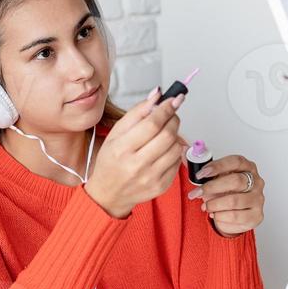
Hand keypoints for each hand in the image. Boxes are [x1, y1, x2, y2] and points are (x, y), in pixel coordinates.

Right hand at [84, 89, 187, 218]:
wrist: (109, 194)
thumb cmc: (110, 161)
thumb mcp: (115, 134)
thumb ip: (136, 113)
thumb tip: (156, 95)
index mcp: (122, 149)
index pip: (152, 124)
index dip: (166, 109)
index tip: (174, 99)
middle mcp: (136, 165)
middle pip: (167, 135)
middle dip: (173, 120)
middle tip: (170, 115)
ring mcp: (151, 178)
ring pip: (176, 147)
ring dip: (175, 135)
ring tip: (164, 134)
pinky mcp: (162, 187)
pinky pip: (178, 162)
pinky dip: (174, 151)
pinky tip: (163, 150)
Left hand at [187, 155, 264, 236]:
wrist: (235, 215)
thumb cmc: (225, 192)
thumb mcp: (213, 178)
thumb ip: (199, 165)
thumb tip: (182, 149)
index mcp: (247, 167)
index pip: (236, 161)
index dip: (217, 166)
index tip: (201, 174)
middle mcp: (256, 181)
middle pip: (236, 181)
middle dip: (212, 187)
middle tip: (196, 193)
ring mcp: (258, 199)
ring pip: (234, 201)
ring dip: (214, 204)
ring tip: (205, 206)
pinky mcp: (256, 216)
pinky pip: (236, 217)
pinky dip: (220, 217)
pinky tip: (214, 214)